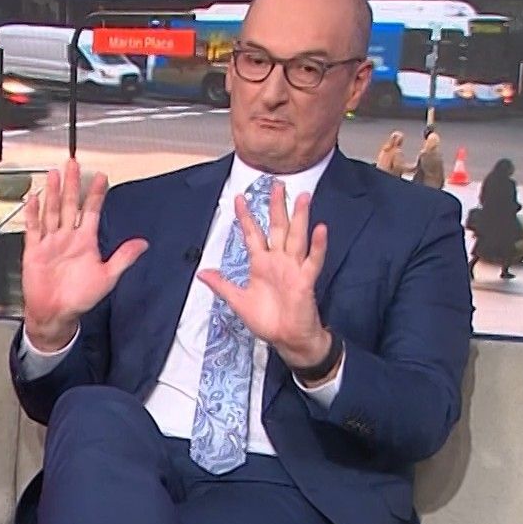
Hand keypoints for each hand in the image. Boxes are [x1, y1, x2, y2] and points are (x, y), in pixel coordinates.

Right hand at [20, 160, 148, 349]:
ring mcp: (50, 242)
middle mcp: (67, 238)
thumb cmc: (80, 298)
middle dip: (71, 184)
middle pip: (69, 204)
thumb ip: (123, 258)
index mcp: (85, 241)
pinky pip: (33, 228)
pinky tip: (33, 199)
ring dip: (52, 193)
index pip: (91, 211)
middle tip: (73, 164)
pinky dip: (33, 214)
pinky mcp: (34, 251)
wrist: (56, 314)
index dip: (96, 194)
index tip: (101, 178)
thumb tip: (143, 244)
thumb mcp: (107, 277)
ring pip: (52, 211)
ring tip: (54, 174)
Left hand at [196, 182, 333, 369]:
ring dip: (300, 218)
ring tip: (302, 197)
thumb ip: (222, 285)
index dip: (246, 217)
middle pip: (278, 228)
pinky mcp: (305, 280)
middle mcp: (278, 261)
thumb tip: (202, 273)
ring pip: (297, 238)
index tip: (239, 198)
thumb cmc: (267, 319)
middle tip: (277, 185)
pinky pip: (313, 260)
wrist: (286, 338)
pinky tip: (320, 229)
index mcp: (261, 264)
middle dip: (276, 207)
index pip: (252, 234)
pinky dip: (317, 245)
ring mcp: (294, 269)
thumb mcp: (237, 301)